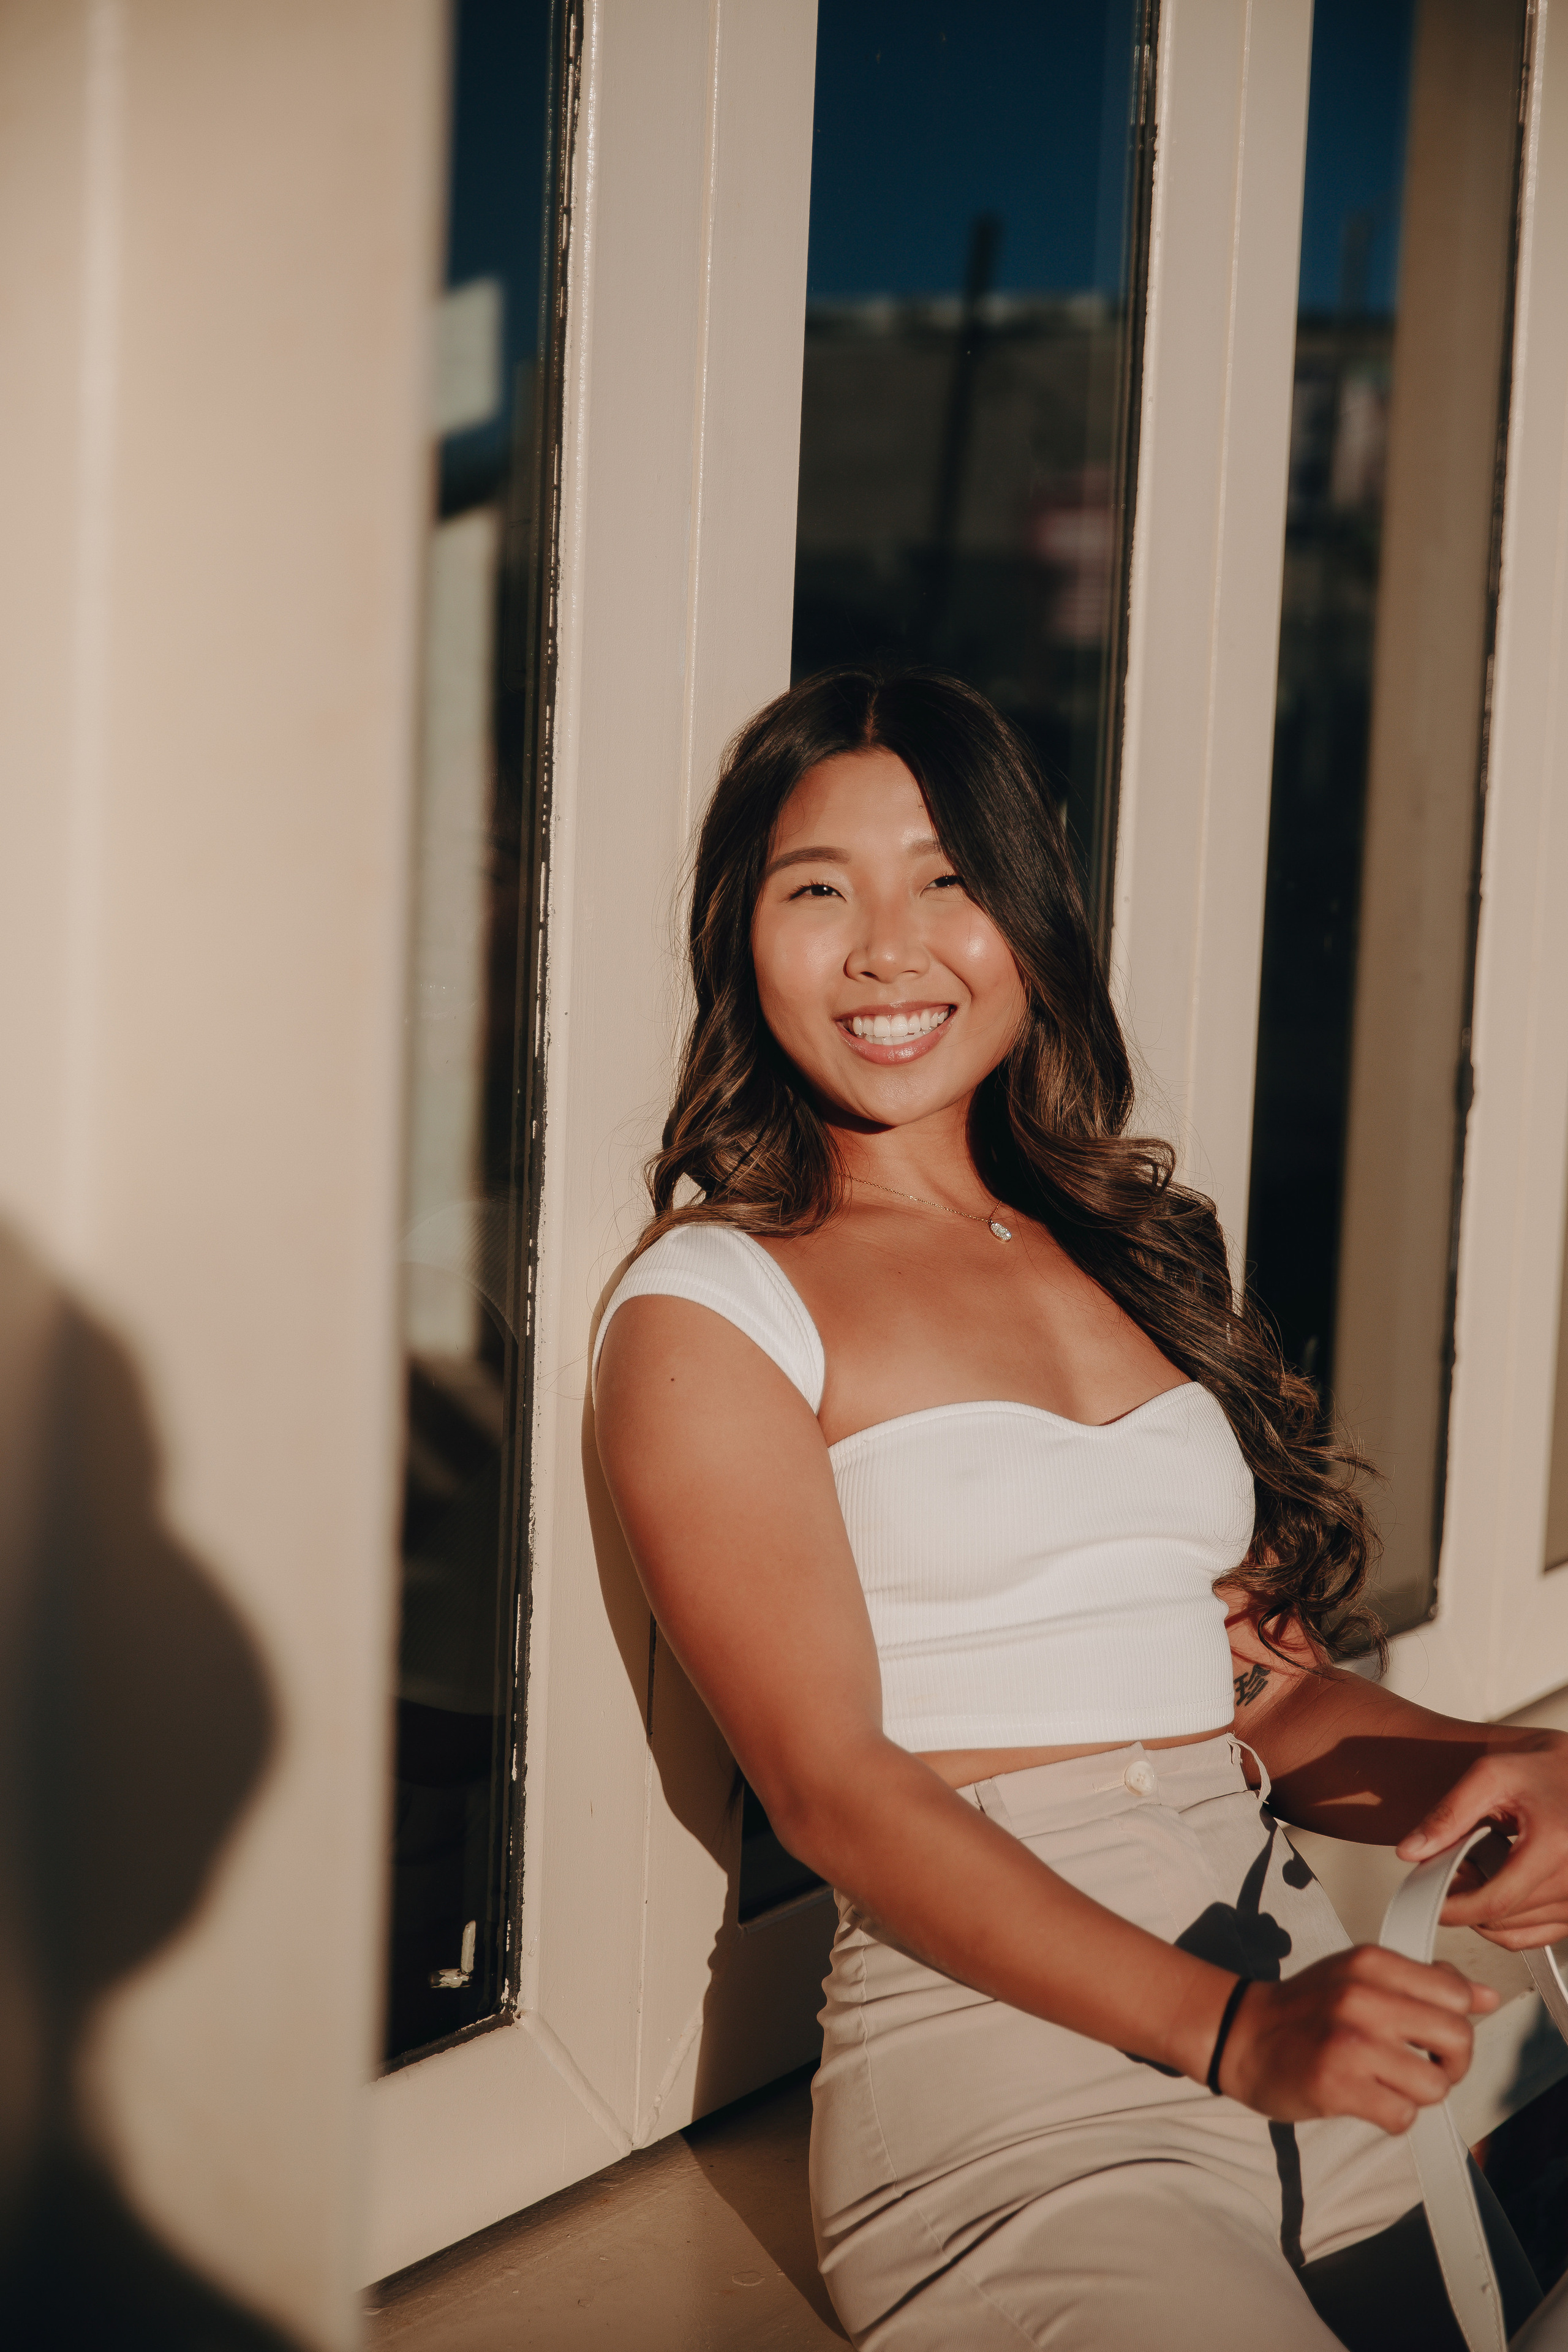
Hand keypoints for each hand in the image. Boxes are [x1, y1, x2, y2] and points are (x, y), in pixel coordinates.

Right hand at [1218, 1949, 1498, 2131]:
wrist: (1242, 2034)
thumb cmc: (1306, 2008)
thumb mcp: (1360, 1975)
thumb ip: (1423, 1982)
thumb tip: (1486, 1997)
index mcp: (1371, 1963)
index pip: (1456, 1991)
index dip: (1459, 2019)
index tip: (1438, 2032)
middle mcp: (1362, 1997)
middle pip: (1457, 2039)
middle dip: (1452, 2062)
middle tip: (1427, 2065)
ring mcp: (1349, 2043)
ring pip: (1434, 2085)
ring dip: (1419, 2094)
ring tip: (1390, 2083)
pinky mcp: (1337, 2086)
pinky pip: (1402, 2116)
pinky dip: (1393, 2116)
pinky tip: (1369, 2099)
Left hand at [1397, 1732, 1567, 1948]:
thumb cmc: (1540, 1768)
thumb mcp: (1490, 1775)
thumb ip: (1449, 1814)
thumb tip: (1410, 1851)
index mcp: (1556, 1843)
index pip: (1498, 1900)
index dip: (1456, 1908)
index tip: (1429, 1901)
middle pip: (1505, 1917)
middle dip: (1465, 1902)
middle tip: (1449, 1869)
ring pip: (1517, 1930)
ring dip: (1484, 1912)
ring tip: (1472, 1871)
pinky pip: (1537, 1935)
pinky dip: (1507, 1922)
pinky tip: (1493, 1889)